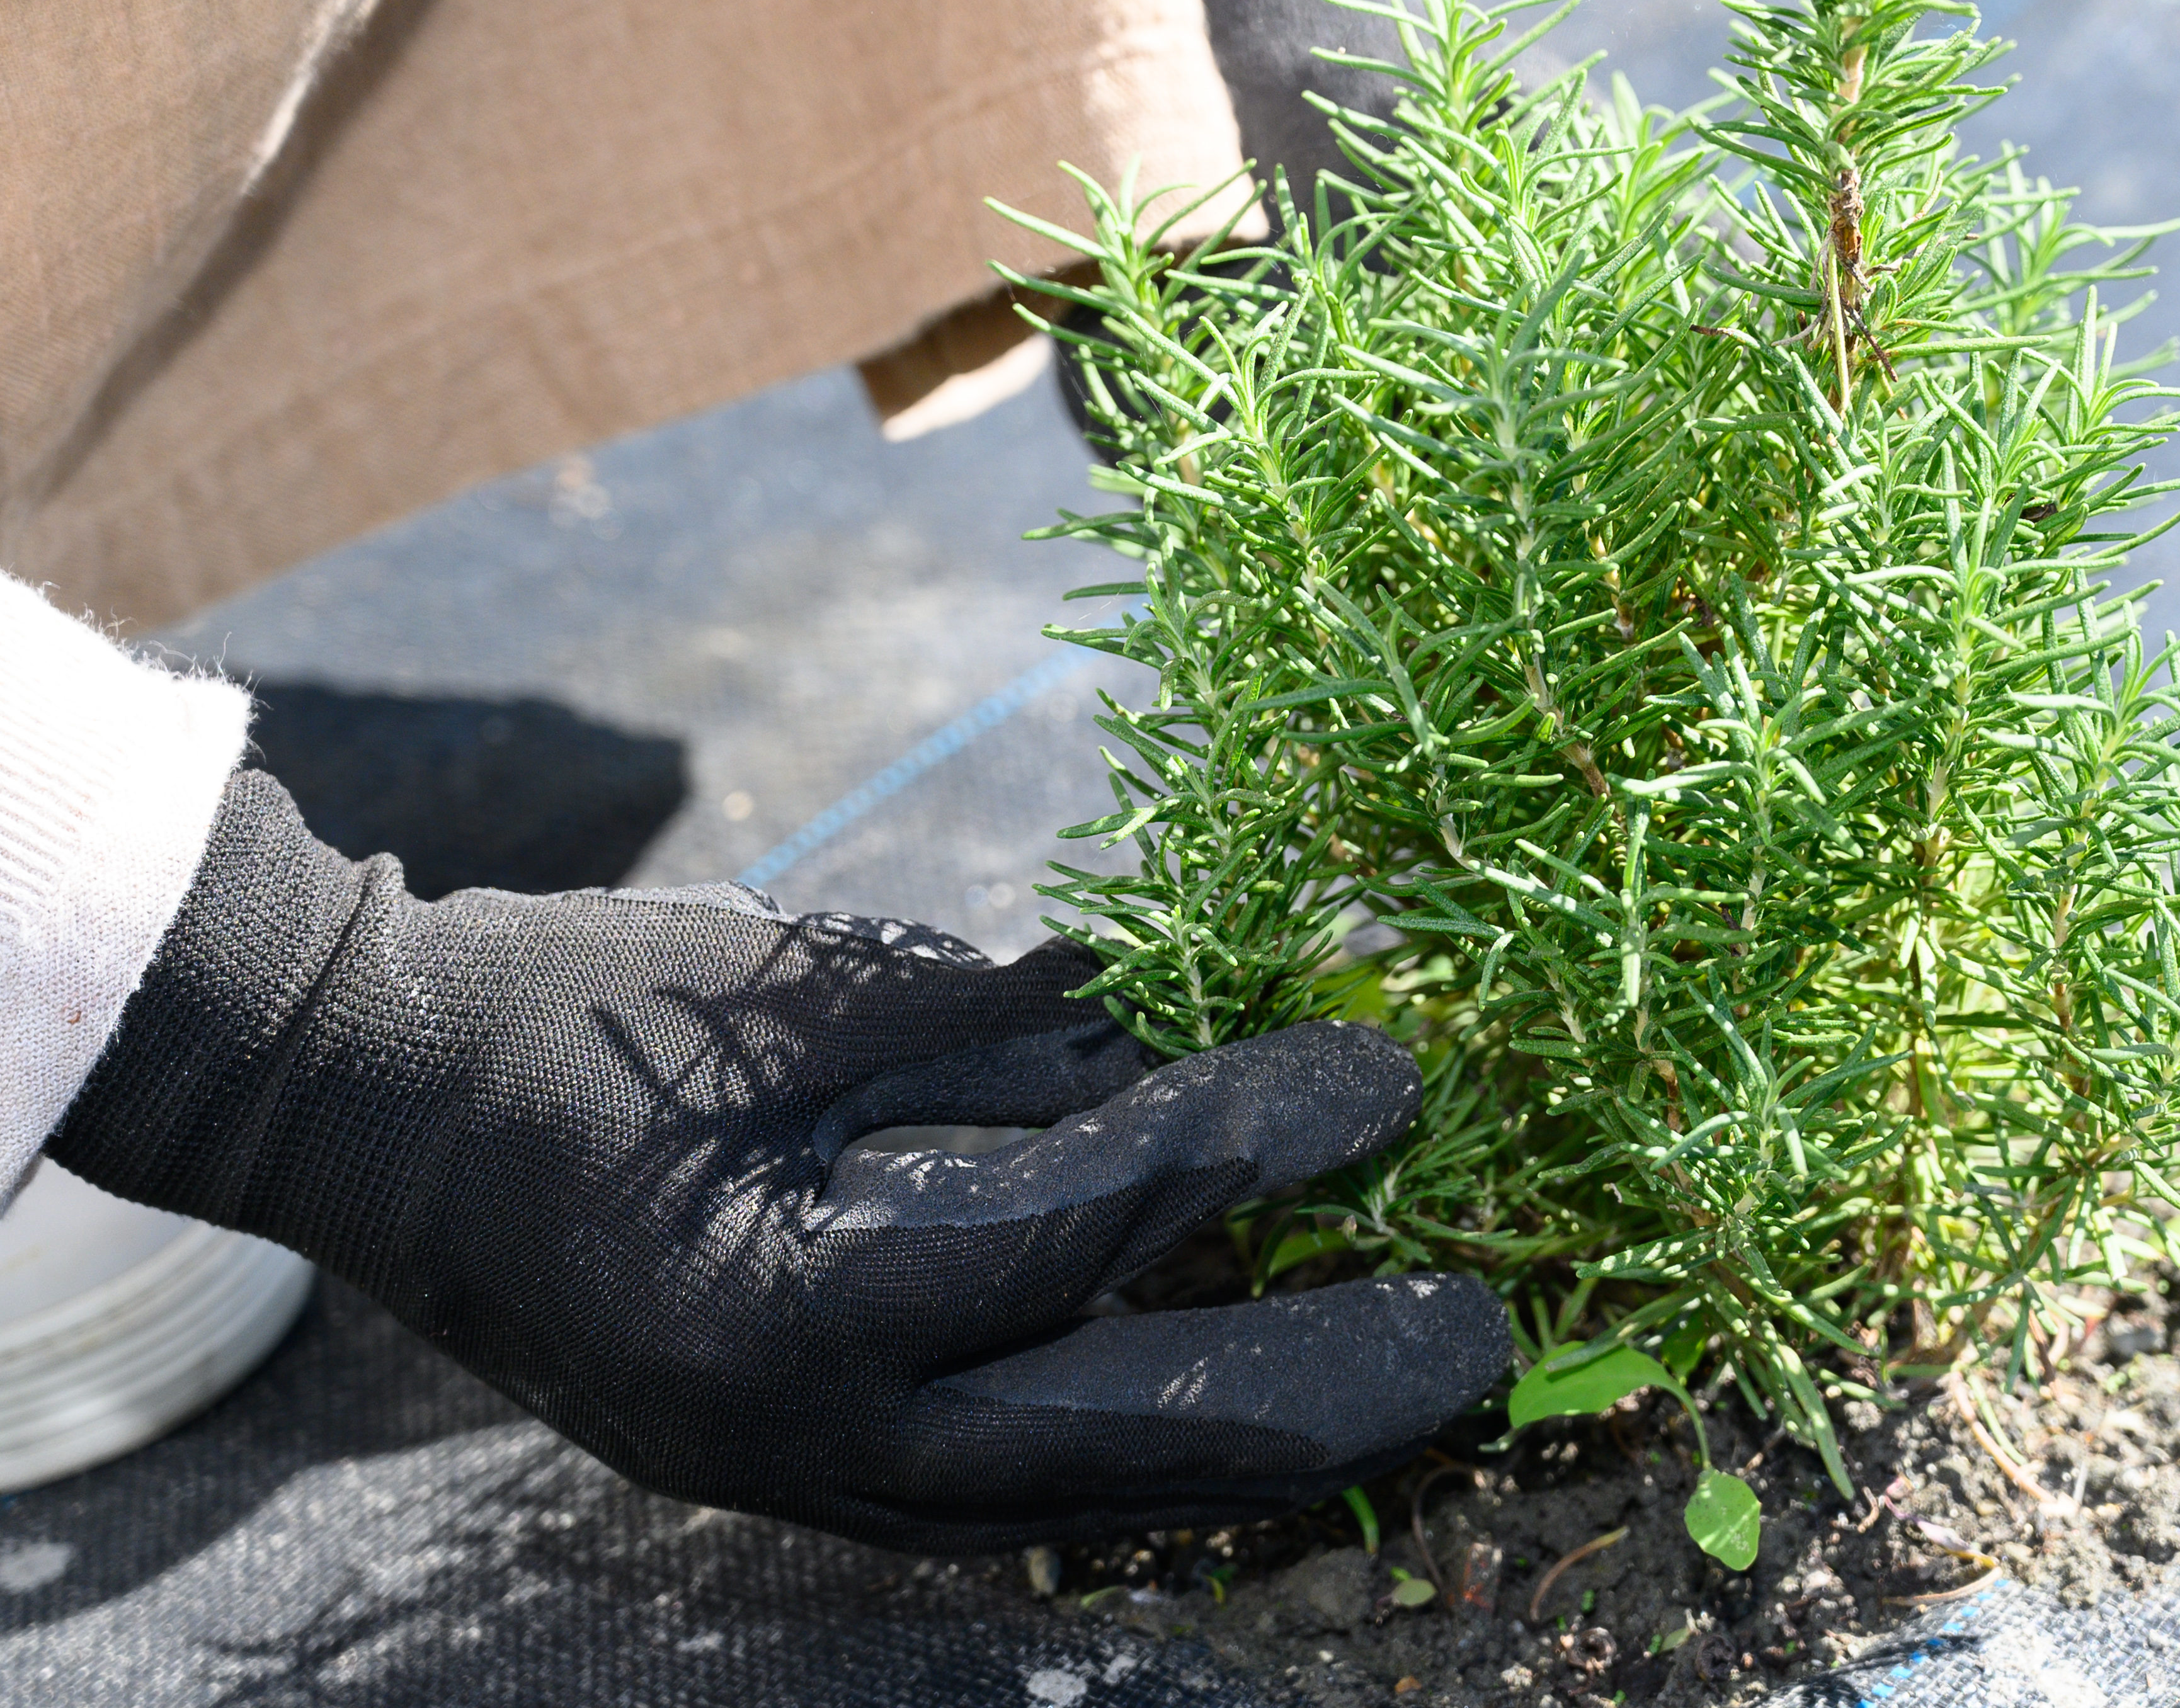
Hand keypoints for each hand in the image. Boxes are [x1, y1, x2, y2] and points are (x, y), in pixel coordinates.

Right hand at [50, 772, 1507, 1550]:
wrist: (370, 1113)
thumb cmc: (566, 1018)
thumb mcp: (792, 997)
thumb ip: (1001, 1030)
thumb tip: (1192, 1045)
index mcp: (781, 1304)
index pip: (1079, 1235)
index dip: (1252, 1150)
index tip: (1392, 1085)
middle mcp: (799, 1439)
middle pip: (1117, 1447)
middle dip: (1320, 1397)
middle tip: (1490, 1337)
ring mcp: (795, 1483)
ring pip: (1081, 1501)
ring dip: (1259, 1454)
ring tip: (1418, 1398)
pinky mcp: (799, 1479)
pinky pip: (1012, 1494)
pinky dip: (1145, 1459)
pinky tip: (1261, 1425)